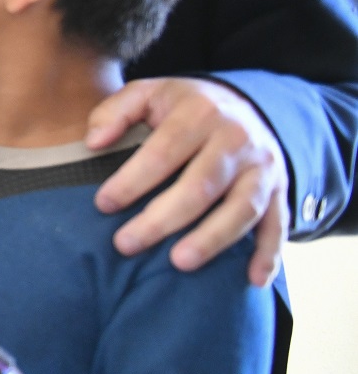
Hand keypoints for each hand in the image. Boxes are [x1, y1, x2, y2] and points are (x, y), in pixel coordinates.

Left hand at [87, 77, 288, 285]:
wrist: (245, 104)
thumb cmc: (183, 107)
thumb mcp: (148, 93)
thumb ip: (115, 112)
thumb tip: (92, 143)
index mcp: (200, 112)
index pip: (163, 150)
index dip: (132, 180)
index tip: (103, 204)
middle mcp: (236, 140)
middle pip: (200, 186)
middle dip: (162, 219)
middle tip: (125, 244)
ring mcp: (262, 168)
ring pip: (242, 208)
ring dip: (212, 239)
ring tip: (178, 263)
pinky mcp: (280, 191)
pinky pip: (278, 224)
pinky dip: (269, 254)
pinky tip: (253, 279)